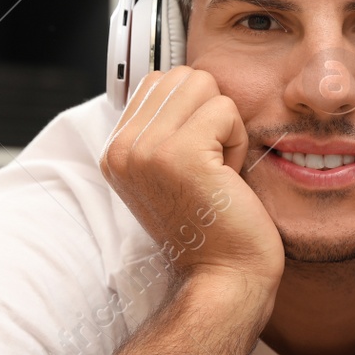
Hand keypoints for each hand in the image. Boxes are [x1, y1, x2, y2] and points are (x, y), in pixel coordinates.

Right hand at [100, 66, 283, 316]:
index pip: (159, 82)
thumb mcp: (176, 173)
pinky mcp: (180, 154)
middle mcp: (121, 148)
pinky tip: (228, 180)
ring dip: (225, 126)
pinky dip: (238, 142)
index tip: (199, 164)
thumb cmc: (215, 229)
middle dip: (211, 114)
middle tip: (213, 167)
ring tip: (219, 172)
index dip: (195, 113)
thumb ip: (168, 128)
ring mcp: (145, 149)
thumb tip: (195, 82)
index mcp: (116, 151)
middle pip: (183, 76)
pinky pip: (225, 109)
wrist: (225, 278)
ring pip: (204, 86)